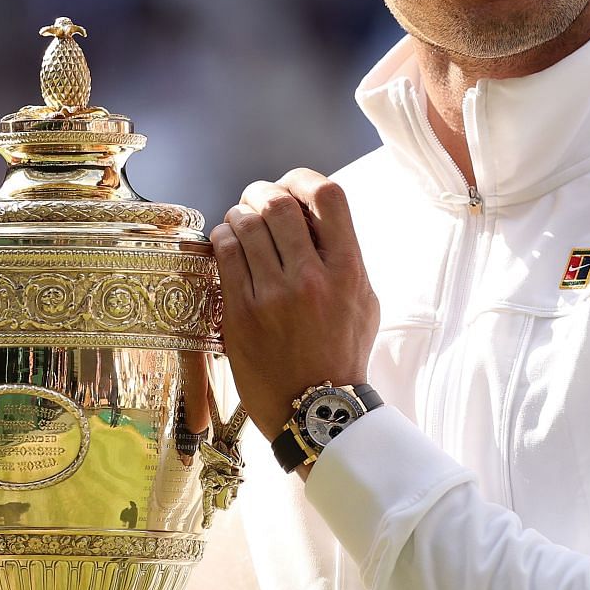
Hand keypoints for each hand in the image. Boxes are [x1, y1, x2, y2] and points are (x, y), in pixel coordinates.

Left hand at [210, 169, 379, 442]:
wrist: (315, 410)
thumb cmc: (342, 354)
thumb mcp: (365, 301)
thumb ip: (346, 257)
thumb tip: (318, 218)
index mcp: (348, 271)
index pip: (328, 196)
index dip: (305, 180)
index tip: (295, 188)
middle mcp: (311, 278)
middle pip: (278, 202)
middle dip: (263, 192)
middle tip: (258, 201)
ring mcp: (273, 295)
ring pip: (246, 223)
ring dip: (240, 213)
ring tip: (242, 222)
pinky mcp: (241, 312)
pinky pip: (225, 253)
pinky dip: (224, 237)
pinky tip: (229, 244)